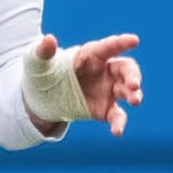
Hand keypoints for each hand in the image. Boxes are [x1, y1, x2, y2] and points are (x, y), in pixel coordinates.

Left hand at [28, 32, 144, 134]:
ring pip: (127, 91)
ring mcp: (107, 90)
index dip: (121, 43)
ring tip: (135, 101)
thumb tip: (48, 40)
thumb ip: (43, 52)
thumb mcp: (37, 62)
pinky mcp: (105, 109)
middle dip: (133, 75)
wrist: (43, 98)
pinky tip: (117, 132)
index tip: (134, 40)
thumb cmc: (44, 73)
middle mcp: (104, 70)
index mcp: (91, 55)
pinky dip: (119, 123)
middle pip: (126, 69)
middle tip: (134, 84)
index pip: (108, 47)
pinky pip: (116, 116)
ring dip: (134, 95)